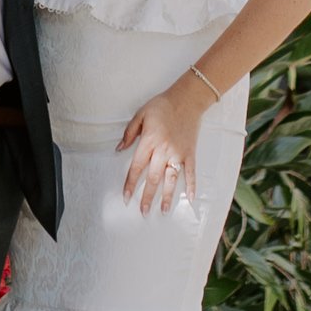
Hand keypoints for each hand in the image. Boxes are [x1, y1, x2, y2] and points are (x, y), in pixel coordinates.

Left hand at [117, 83, 203, 215]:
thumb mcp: (140, 114)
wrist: (187, 99)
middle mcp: (163, 150)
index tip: (126, 197)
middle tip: (143, 211)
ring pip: (171, 179)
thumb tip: (119, 149)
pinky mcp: (190, 153)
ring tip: (163, 211)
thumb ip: (129, 133)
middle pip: (153, 178)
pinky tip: (191, 198)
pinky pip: (191, 172)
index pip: (137, 167)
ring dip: (167, 196)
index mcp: (149, 141)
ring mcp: (178, 153)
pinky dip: (191, 185)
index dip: (130, 183)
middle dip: (147, 196)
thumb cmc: (161, 106)